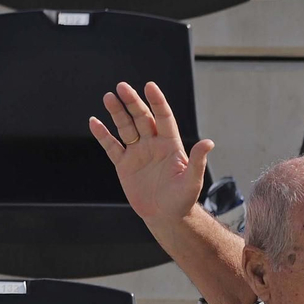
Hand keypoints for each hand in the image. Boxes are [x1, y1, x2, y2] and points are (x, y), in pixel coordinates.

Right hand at [89, 80, 213, 223]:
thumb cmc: (183, 200)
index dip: (157, 102)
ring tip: (109, 97)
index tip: (149, 86)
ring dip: (117, 113)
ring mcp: (137, 153)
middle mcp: (153, 144)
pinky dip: (103, 135)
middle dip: (133, 102)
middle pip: (142, 118)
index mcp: (171, 145)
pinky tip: (94, 122)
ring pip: (126, 128)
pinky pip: (111, 146)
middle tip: (122, 87)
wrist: (166, 217)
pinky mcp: (124, 165)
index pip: (164, 118)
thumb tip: (209, 142)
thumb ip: (197, 161)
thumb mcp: (192, 181)